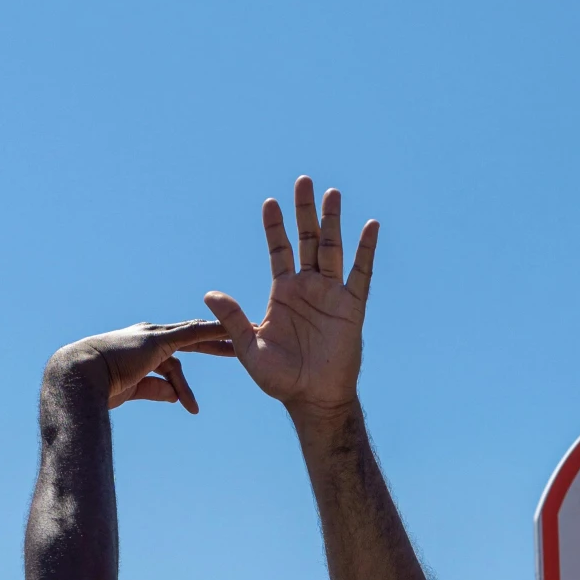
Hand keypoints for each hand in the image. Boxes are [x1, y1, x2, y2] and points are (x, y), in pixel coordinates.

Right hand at [53, 319, 233, 412]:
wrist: (81, 376)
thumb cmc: (100, 386)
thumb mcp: (132, 389)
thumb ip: (155, 390)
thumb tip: (174, 397)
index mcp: (143, 349)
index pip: (176, 351)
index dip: (196, 351)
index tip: (215, 352)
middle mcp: (150, 338)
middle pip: (191, 338)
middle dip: (215, 342)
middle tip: (239, 343)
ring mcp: (154, 337)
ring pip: (194, 336)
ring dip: (218, 343)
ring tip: (240, 351)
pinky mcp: (157, 341)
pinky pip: (191, 334)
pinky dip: (210, 332)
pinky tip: (229, 332)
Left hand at [204, 177, 377, 415]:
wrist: (312, 399)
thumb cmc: (280, 379)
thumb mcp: (250, 349)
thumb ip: (234, 319)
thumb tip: (209, 293)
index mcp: (282, 293)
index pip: (278, 250)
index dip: (274, 226)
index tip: (270, 202)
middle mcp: (307, 287)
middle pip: (306, 239)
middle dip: (305, 211)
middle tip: (303, 180)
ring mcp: (331, 295)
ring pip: (332, 249)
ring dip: (332, 221)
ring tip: (332, 193)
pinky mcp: (352, 308)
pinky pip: (361, 274)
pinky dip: (366, 251)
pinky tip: (370, 226)